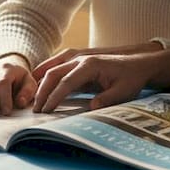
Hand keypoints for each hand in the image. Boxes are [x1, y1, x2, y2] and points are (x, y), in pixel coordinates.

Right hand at [30, 42, 166, 112]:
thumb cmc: (131, 79)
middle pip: (54, 73)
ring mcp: (78, 58)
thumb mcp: (123, 92)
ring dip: (40, 81)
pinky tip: (36, 82)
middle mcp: (81, 59)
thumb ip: (107, 99)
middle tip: (34, 108)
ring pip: (53, 67)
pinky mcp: (78, 62)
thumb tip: (91, 107)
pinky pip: (57, 66)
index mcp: (90, 65)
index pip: (66, 82)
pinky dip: (45, 73)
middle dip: (42, 91)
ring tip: (30, 97)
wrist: (138, 64)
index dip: (55, 96)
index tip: (45, 110)